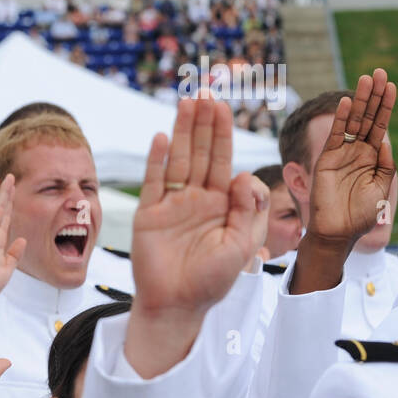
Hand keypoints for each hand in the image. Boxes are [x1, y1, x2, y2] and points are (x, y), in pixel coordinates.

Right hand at [125, 97, 266, 377]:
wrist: (178, 305)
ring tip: (185, 102)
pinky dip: (157, 160)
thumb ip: (248, 209)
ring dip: (183, 131)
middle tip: (204, 92)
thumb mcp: (244, 244)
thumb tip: (241, 173)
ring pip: (179, 160)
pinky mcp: (149, 215)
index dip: (223, 133)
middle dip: (203, 122)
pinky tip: (162, 138)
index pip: (223, 160)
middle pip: (201, 152)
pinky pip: (154, 182)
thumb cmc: (213, 280)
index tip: (223, 106)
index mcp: (221, 204)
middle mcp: (196, 199)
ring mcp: (171, 205)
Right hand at [305, 68, 395, 246]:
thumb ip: (384, 165)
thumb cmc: (361, 214)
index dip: (385, 106)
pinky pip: (335, 136)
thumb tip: (384, 140)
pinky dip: (341, 119)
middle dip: (373, 95)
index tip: (391, 85)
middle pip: (367, 117)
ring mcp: (341, 154)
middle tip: (379, 72)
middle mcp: (356, 151)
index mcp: (372, 157)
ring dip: (360, 100)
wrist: (338, 232)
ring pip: (352, 121)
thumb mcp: (381, 188)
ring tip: (366, 78)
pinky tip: (348, 103)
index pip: (379, 125)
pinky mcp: (327, 160)